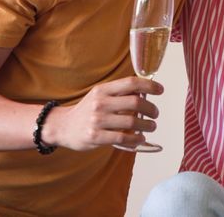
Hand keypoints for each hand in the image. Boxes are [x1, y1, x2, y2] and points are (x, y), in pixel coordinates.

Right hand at [42, 76, 162, 150]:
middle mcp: (100, 103)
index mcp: (103, 89)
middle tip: (155, 113)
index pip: (131, 83)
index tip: (160, 90)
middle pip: (135, 103)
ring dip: (147, 125)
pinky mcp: (96, 136)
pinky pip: (123, 138)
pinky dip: (136, 139)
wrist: (63, 127)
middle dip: (151, 109)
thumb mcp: (100, 96)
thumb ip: (119, 94)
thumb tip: (145, 93)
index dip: (149, 86)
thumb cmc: (87, 111)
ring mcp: (97, 120)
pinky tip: (140, 138)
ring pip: (132, 122)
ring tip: (151, 126)